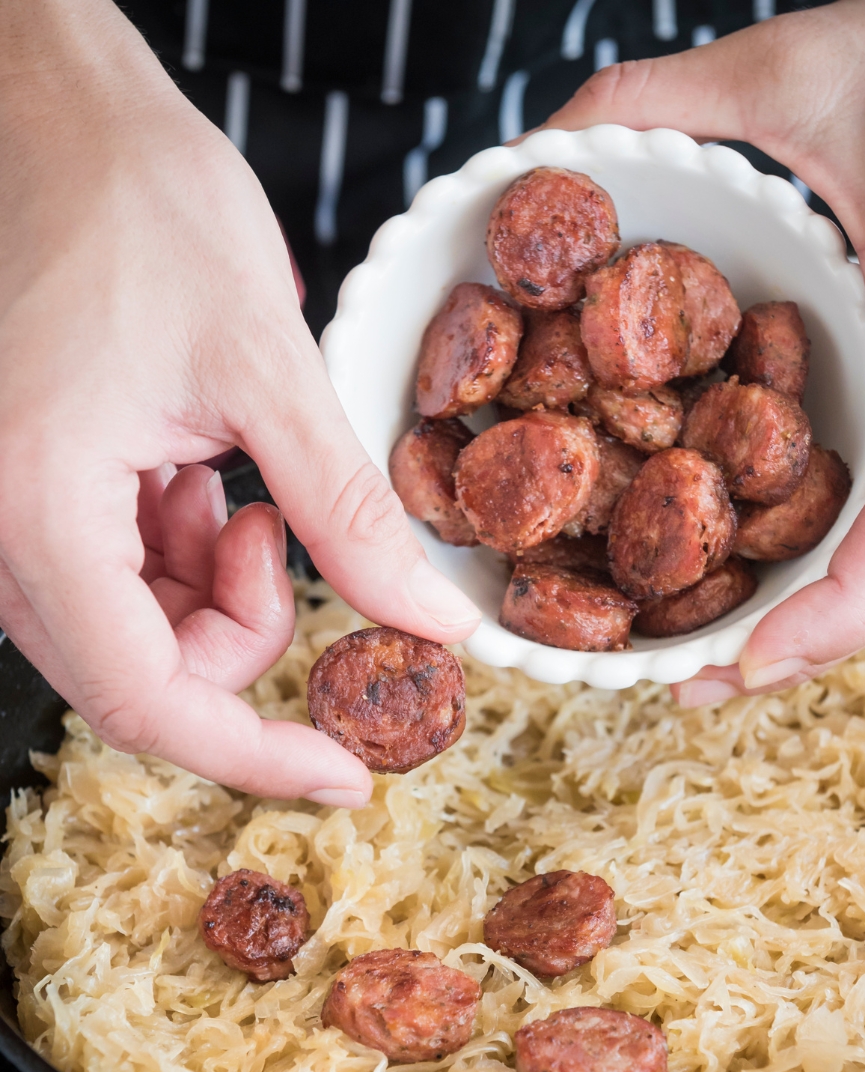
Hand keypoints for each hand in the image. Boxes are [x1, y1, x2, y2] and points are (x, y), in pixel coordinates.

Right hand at [0, 0, 479, 801]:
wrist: (53, 112)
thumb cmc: (137, 203)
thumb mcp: (266, 366)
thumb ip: (347, 515)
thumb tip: (430, 625)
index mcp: (36, 509)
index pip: (144, 702)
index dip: (255, 756)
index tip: (347, 774)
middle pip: (138, 677)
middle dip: (241, 644)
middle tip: (287, 543)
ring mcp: (4, 517)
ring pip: (132, 636)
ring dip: (215, 595)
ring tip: (242, 486)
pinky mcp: (26, 494)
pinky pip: (115, 581)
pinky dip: (181, 558)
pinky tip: (200, 476)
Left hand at [545, 0, 864, 704]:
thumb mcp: (799, 60)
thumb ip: (656, 100)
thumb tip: (532, 159)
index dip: (841, 605)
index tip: (747, 662)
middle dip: (814, 645)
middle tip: (695, 685)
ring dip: (825, 621)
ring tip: (713, 656)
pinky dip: (843, 569)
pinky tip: (763, 578)